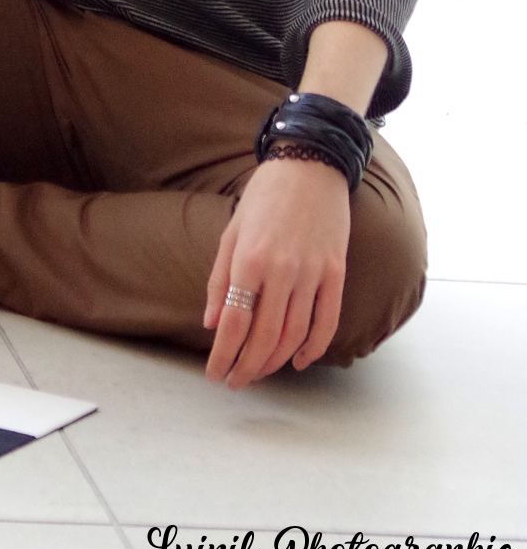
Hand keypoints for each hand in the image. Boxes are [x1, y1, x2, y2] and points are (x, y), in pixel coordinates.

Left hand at [203, 157, 350, 387]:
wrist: (311, 166)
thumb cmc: (265, 196)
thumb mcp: (232, 231)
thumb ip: (220, 279)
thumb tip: (213, 324)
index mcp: (249, 258)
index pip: (235, 323)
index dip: (223, 355)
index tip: (215, 374)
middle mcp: (281, 270)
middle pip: (264, 336)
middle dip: (247, 366)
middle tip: (236, 382)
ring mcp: (313, 272)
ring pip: (295, 334)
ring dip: (275, 361)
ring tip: (259, 373)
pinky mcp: (336, 272)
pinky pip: (327, 321)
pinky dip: (314, 348)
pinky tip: (299, 361)